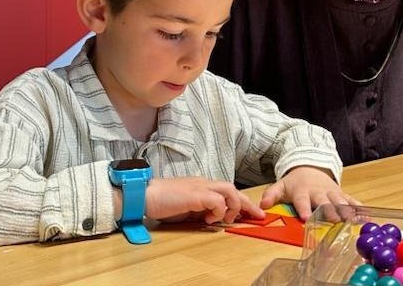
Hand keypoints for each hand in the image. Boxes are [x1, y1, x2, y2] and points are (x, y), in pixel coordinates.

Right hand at [143, 177, 262, 224]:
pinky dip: (219, 210)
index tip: (251, 213)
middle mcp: (203, 183)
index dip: (241, 201)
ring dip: (233, 205)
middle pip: (232, 188)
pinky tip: (210, 219)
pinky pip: (217, 200)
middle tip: (258, 216)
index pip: (226, 190)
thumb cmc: (161, 202)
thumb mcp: (186, 208)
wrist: (145, 195)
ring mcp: (200, 187)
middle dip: (247, 203)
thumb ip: (201, 210)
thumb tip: (213, 218)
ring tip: (227, 218)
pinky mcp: (195, 194)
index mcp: (201, 186)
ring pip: (229, 189)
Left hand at [259, 166, 359, 220]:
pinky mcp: (341, 193)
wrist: (310, 168)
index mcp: (303, 191)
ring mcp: (332, 192)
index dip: (303, 209)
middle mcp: (319, 192)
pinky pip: (351, 200)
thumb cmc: (295, 183)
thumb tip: (263, 205)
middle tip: (334, 220)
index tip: (305, 218)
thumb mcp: (281, 186)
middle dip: (329, 211)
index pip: (302, 201)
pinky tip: (366, 215)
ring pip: (340, 201)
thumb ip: (271, 195)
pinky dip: (359, 207)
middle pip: (325, 202)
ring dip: (346, 210)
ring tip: (352, 219)